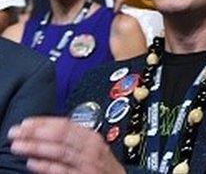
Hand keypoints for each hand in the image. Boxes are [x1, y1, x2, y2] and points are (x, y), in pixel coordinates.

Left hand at [8, 117, 125, 173]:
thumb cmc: (103, 167)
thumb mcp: (92, 149)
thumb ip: (74, 141)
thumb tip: (46, 133)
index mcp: (92, 137)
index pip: (66, 125)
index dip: (44, 122)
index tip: (26, 122)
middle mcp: (92, 148)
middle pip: (62, 136)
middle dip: (36, 132)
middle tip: (16, 132)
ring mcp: (88, 163)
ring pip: (61, 151)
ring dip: (37, 147)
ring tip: (18, 146)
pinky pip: (64, 170)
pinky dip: (47, 166)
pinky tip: (33, 163)